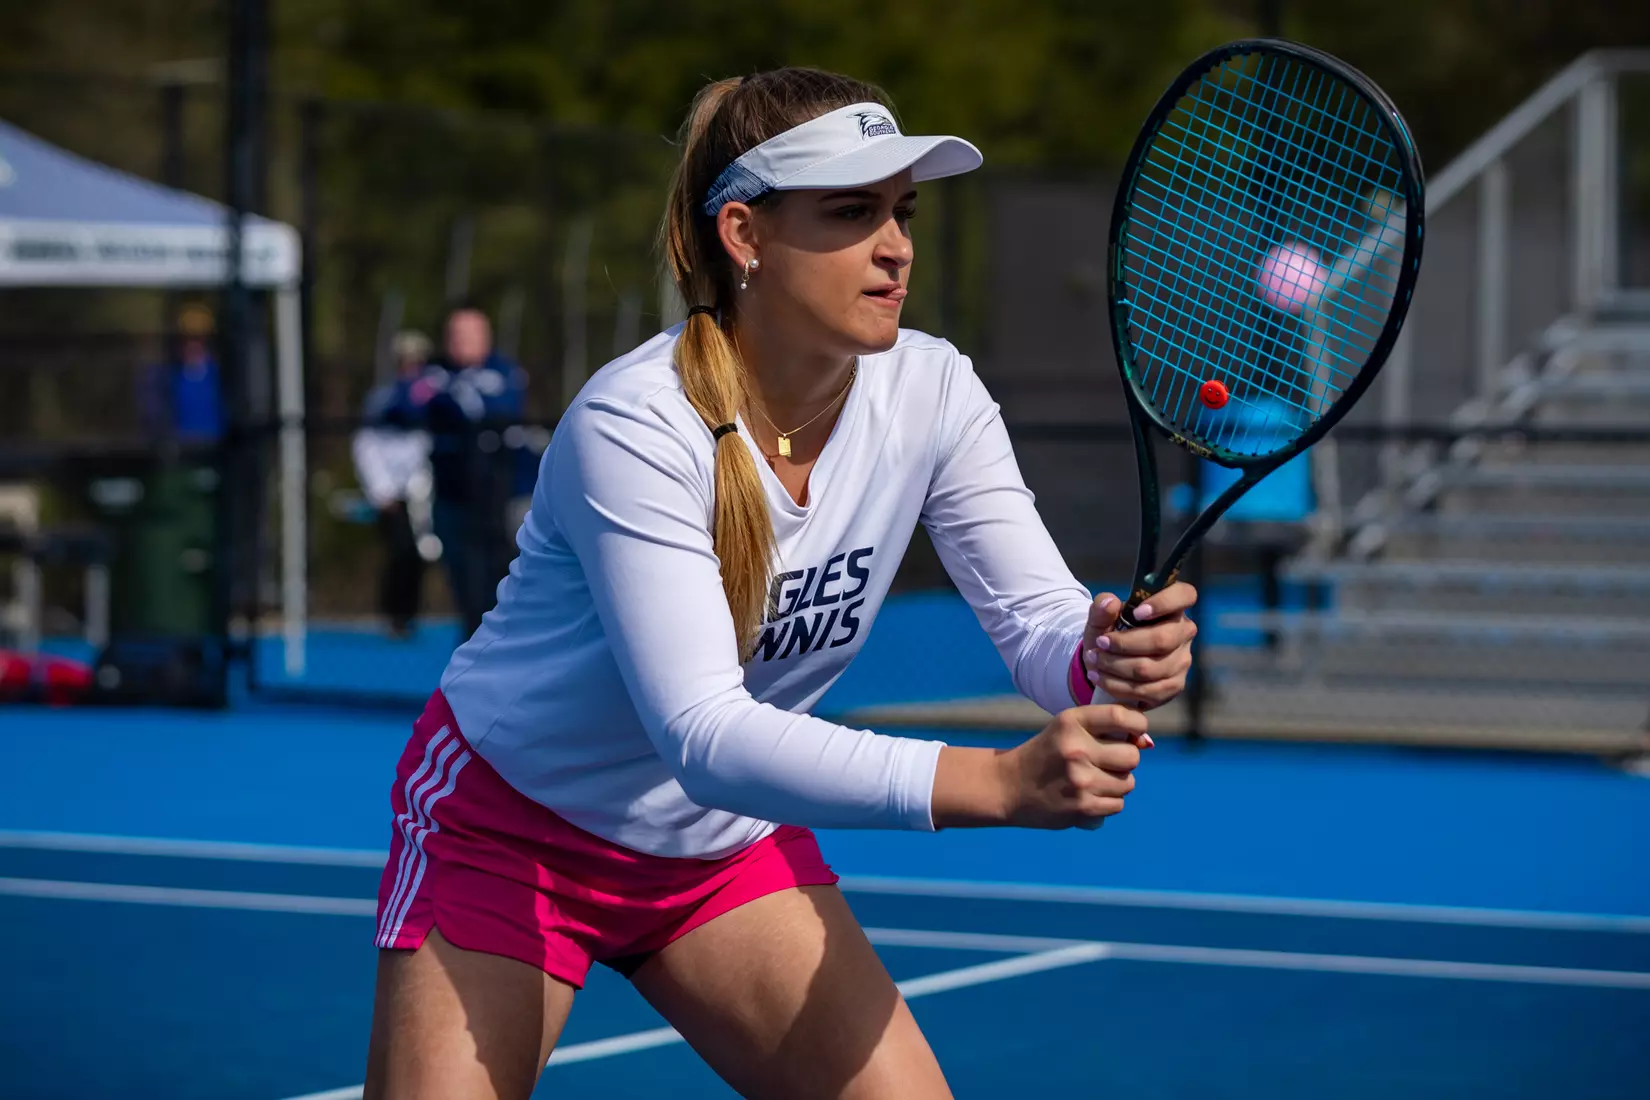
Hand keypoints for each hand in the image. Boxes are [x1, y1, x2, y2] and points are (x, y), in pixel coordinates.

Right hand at [931, 705, 1152, 829]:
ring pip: (1128, 783)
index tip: (1134, 732)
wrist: (1008, 787)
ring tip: (1093, 782)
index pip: (1122, 716)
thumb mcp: (1066, 730)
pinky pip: (1118, 804)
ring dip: (1117, 784)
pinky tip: (1088, 797)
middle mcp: (1076, 749)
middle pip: (1132, 756)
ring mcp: (1080, 780)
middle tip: (1106, 762)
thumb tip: (1147, 743)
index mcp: (1071, 722)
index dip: (1138, 724)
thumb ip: (1104, 731)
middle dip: (1125, 760)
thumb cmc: (1046, 755)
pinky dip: (1108, 803)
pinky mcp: (1082, 807)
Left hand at [1080, 583, 1197, 710]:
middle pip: (1162, 640)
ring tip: (1095, 660)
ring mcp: (1182, 661)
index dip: (1164, 602)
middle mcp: (1183, 632)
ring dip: (1116, 666)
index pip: (1185, 595)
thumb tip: (1110, 602)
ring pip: (1151, 669)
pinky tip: (1100, 678)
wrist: (1107, 663)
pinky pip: (1147, 690)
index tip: (1136, 613)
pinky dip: (1118, 685)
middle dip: (1124, 644)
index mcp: (1171, 607)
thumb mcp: (1100, 619)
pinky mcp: (1174, 686)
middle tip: (1099, 643)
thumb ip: (1101, 608)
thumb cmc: (1110, 633)